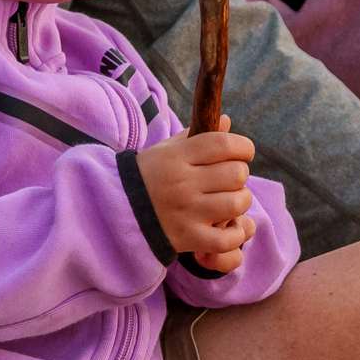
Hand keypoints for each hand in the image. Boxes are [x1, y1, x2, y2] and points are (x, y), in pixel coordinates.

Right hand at [137, 122, 257, 270]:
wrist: (116, 211)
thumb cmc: (148, 176)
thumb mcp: (166, 150)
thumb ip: (197, 136)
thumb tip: (226, 120)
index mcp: (177, 157)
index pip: (223, 144)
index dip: (243, 147)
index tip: (244, 152)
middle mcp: (183, 183)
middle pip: (236, 174)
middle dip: (240, 175)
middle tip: (231, 179)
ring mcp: (186, 212)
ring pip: (237, 203)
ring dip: (240, 201)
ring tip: (229, 201)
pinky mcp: (188, 238)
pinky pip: (227, 239)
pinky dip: (235, 234)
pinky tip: (229, 227)